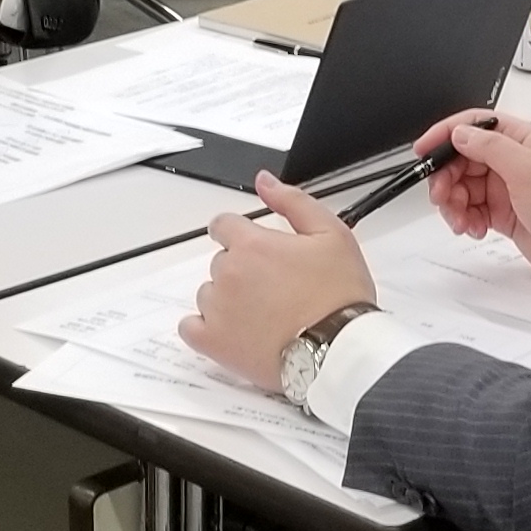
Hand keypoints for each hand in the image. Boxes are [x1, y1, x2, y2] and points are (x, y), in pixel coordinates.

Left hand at [180, 172, 373, 388]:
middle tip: (274, 288)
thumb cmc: (339, 296)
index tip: (254, 249)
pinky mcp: (214, 343)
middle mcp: (229, 273)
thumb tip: (264, 181)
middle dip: (242, 270)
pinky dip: (205, 327)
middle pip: (220, 262)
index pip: (222, 225)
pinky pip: (190, 327)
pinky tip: (231, 330)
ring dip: (227, 299)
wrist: (340, 349)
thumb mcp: (331, 233)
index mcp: (252, 244)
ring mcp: (218, 309)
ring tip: (262, 314)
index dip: (239, 234)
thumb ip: (293, 201)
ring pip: (208, 293)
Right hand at [423, 109, 530, 289]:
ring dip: (453, 203)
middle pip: (461, 159)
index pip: (473, 126)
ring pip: (462, 187)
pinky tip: (472, 229)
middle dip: (445, 177)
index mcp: (520, 139)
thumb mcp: (529, 170)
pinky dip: (464, 219)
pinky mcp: (504, 213)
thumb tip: (460, 133)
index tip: (424, 150)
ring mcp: (507, 188)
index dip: (445, 134)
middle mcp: (511, 160)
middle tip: (442, 197)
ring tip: (459, 220)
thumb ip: (490, 148)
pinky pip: (471, 210)